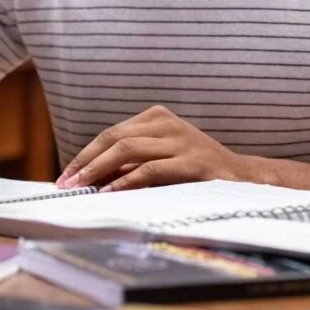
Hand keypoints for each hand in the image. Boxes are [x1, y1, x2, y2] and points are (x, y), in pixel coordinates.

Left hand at [56, 105, 249, 192]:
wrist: (243, 178)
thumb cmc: (195, 169)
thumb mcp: (161, 157)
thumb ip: (131, 162)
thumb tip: (89, 178)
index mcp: (157, 117)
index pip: (111, 133)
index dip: (86, 154)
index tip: (66, 174)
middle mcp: (167, 123)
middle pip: (114, 137)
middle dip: (86, 161)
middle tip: (66, 183)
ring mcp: (180, 140)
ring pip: (128, 149)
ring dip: (99, 170)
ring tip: (82, 188)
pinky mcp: (192, 161)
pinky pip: (150, 169)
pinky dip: (126, 181)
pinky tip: (110, 192)